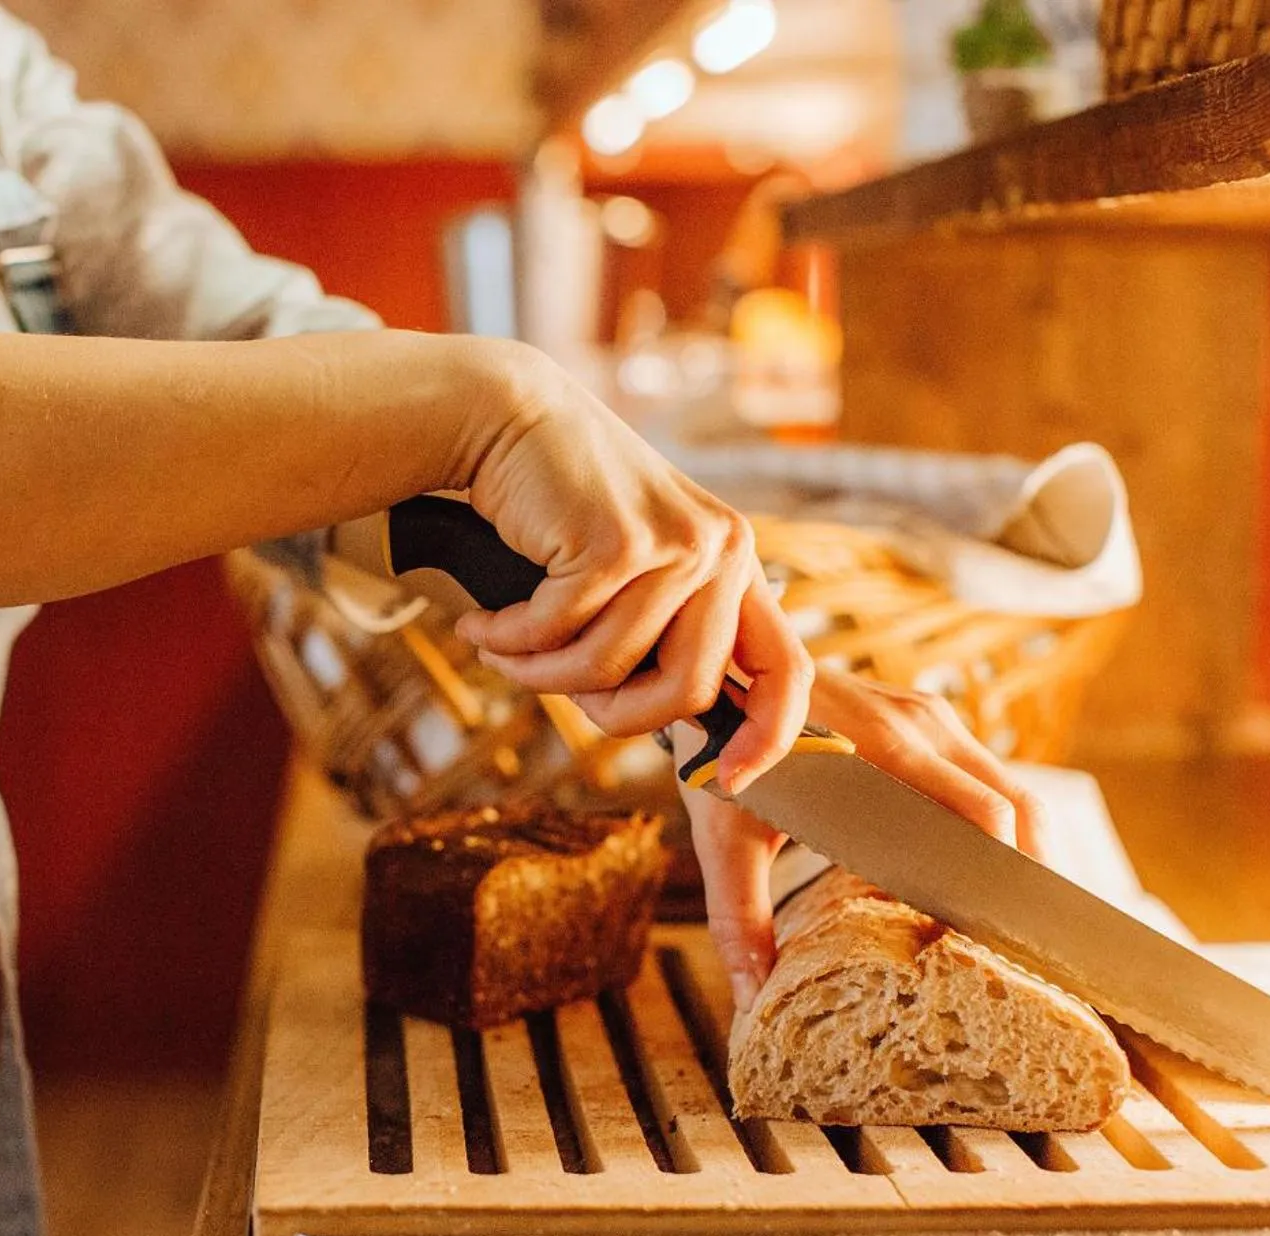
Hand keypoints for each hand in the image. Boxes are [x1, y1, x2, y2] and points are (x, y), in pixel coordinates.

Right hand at [452, 344, 814, 780]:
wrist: (504, 420)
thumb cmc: (559, 508)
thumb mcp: (633, 572)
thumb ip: (664, 634)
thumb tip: (678, 731)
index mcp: (735, 561)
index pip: (787, 669)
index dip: (769, 738)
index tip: (729, 781)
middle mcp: (722, 549)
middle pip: (686, 694)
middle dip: (607, 714)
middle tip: (548, 687)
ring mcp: (674, 543)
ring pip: (610, 671)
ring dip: (537, 674)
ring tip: (498, 646)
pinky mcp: (615, 543)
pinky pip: (558, 636)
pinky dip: (509, 640)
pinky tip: (482, 622)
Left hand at [678, 669, 1053, 1010]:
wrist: (716, 674)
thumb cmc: (719, 751)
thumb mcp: (723, 835)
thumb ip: (739, 916)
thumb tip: (750, 996)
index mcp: (885, 751)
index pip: (984, 816)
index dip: (1001, 881)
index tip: (998, 943)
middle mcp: (922, 726)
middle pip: (1016, 808)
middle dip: (1028, 877)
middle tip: (1023, 946)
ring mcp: (930, 716)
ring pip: (1011, 790)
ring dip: (1020, 851)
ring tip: (1012, 919)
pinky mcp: (926, 717)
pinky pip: (984, 775)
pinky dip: (998, 825)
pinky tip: (982, 876)